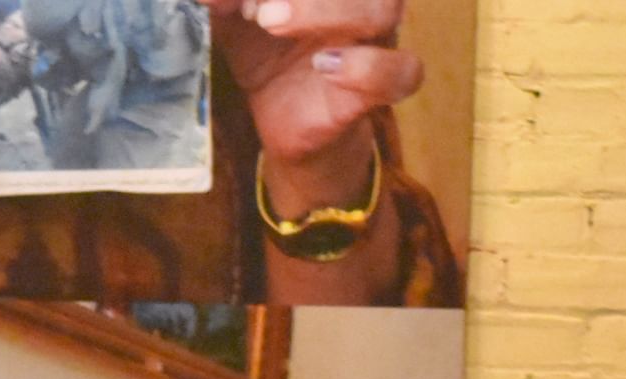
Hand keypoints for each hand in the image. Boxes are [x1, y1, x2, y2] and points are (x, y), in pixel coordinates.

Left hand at [197, 0, 422, 197]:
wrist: (280, 121)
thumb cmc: (265, 55)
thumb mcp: (234, 21)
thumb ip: (225, 1)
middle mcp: (362, 2)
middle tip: (257, 5)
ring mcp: (375, 41)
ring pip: (382, 10)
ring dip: (326, 11)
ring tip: (270, 21)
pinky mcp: (375, 91)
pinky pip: (400, 72)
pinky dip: (366, 67)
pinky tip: (325, 67)